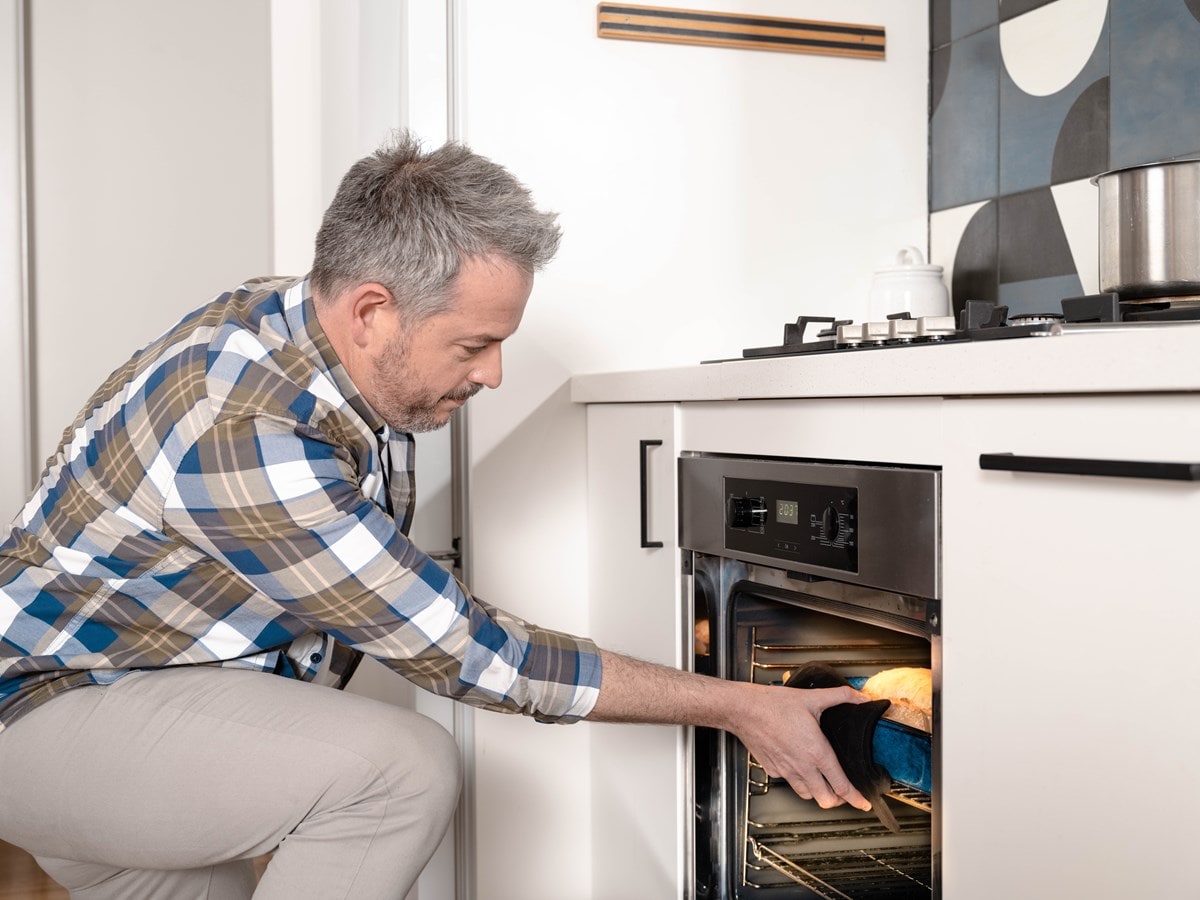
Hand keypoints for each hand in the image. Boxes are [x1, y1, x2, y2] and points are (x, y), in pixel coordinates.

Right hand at [730, 682, 872, 811]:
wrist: (744, 709)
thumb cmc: (774, 704)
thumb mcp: (812, 697)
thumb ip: (841, 696)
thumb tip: (860, 697)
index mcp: (817, 752)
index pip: (842, 786)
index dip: (857, 799)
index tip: (864, 803)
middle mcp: (802, 766)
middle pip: (826, 800)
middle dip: (838, 800)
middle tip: (844, 792)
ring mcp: (786, 770)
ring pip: (808, 795)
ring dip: (818, 792)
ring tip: (823, 781)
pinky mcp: (772, 769)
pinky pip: (789, 782)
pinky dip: (798, 780)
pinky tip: (799, 766)